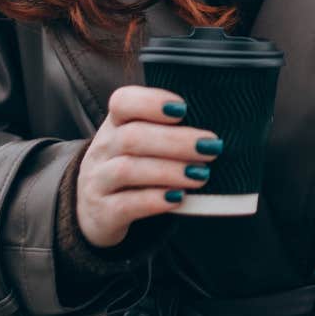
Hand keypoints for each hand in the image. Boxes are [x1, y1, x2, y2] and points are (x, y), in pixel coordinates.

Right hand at [75, 85, 221, 247]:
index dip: (151, 102)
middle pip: (132, 137)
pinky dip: (154, 200)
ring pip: (127, 170)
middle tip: (211, 147)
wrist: (94, 212)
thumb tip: (220, 128)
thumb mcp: (140, 143)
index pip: (122, 102)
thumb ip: (169, 130)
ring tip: (201, 175)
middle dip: (175, 141)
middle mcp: (102, 149)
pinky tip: (178, 198)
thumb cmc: (132, 168)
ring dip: (169, 170)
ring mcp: (98, 182)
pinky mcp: (102, 213)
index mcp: (115, 124)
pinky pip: (126, 205)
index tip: (183, 108)